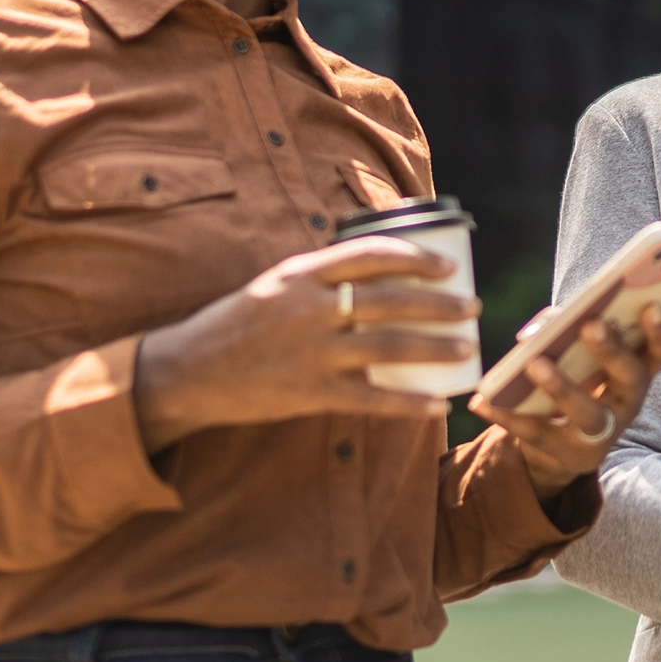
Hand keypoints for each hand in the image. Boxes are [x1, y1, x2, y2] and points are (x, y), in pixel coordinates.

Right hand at [134, 237, 479, 450]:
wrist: (189, 372)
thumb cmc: (238, 323)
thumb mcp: (276, 284)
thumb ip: (321, 277)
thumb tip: (378, 269)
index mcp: (301, 274)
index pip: (371, 255)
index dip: (416, 258)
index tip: (449, 265)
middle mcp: (309, 308)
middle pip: (390, 301)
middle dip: (439, 304)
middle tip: (471, 307)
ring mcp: (311, 353)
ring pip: (388, 346)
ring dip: (435, 347)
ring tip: (466, 347)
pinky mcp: (309, 394)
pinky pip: (370, 398)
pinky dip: (408, 403)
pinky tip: (436, 406)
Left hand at [468, 303, 660, 504]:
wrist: (559, 447)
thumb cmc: (574, 379)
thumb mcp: (579, 354)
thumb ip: (565, 329)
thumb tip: (545, 325)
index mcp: (636, 372)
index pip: (660, 354)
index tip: (650, 305)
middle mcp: (627, 404)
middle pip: (629, 378)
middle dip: (611, 351)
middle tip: (590, 324)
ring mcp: (599, 433)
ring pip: (587, 412)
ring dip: (562, 386)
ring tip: (534, 362)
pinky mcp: (566, 453)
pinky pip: (535, 432)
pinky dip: (505, 415)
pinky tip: (481, 400)